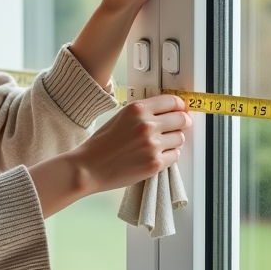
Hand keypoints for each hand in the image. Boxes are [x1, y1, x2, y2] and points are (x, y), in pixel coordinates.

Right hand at [28, 94, 189, 216]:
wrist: (89, 168)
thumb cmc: (101, 144)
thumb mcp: (120, 117)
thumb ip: (143, 112)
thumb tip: (168, 112)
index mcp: (137, 109)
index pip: (171, 101)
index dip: (179, 106)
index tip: (181, 109)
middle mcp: (146, 125)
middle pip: (181, 119)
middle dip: (182, 122)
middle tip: (178, 126)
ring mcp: (152, 145)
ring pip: (180, 138)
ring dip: (174, 140)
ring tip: (162, 143)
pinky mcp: (155, 163)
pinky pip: (175, 155)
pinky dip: (170, 155)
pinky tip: (158, 154)